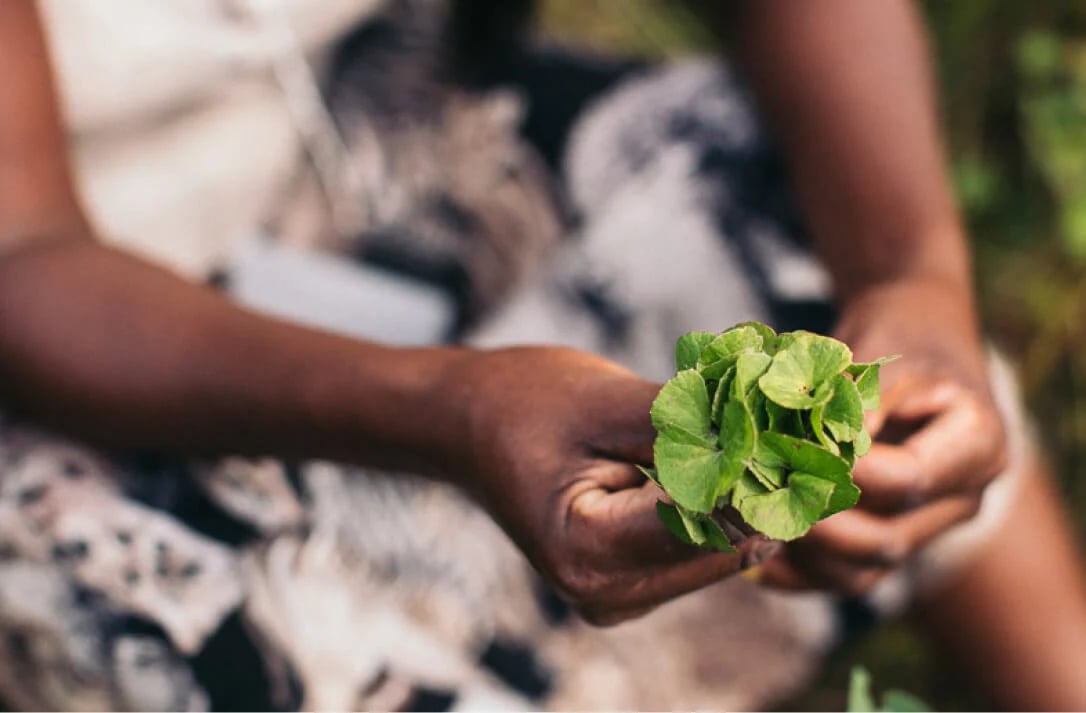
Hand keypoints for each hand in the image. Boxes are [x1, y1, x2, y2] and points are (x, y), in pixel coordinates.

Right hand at [437, 346, 775, 623]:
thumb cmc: (526, 402)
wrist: (471, 425)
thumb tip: (777, 443)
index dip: (765, 473)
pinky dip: (724, 501)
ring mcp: (620, 596)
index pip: (713, 524)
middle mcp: (608, 594)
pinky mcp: (633, 582)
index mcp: (590, 555)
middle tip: (793, 417)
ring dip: (749, 491)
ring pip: (728, 549)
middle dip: (766, 483)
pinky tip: (723, 453)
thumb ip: (692, 430)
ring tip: (755, 427)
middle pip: (731, 547)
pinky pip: (704, 546)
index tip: (799, 421)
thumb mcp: (608, 403)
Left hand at [760, 278, 1008, 593]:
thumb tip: (819, 451)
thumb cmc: (897, 342)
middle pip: (888, 540)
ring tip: (751, 518)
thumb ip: (856, 402)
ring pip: (863, 572)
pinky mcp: (887, 541)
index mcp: (978, 446)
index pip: (908, 479)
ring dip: (801, 552)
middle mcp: (961, 499)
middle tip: (760, 490)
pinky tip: (752, 557)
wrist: (911, 345)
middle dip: (816, 521)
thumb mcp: (884, 357)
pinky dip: (795, 573)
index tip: (794, 451)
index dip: (846, 472)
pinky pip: (842, 578)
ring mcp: (925, 529)